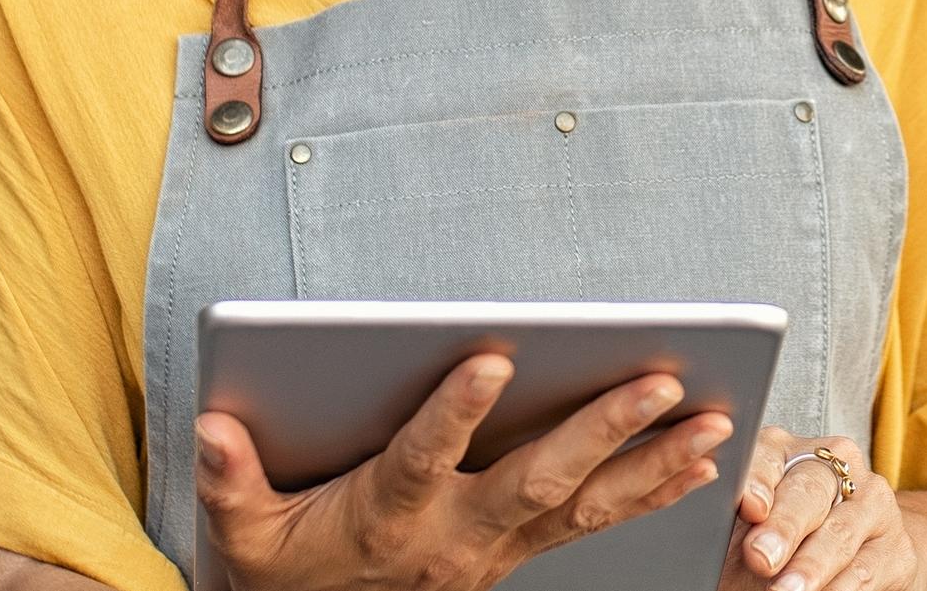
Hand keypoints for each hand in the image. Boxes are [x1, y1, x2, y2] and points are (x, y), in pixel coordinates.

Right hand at [195, 355, 732, 590]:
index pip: (423, 459)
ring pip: (585, 502)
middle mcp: (455, 535)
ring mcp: (497, 548)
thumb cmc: (284, 568)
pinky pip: (597, 521)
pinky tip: (703, 460)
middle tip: (660, 383)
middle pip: (535, 480)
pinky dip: (653, 491)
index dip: (454, 413)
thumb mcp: (241, 533)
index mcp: (387, 518)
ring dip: (653, 462)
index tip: (490, 358)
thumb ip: (229, 480)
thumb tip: (211, 427)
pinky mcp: (523, 551)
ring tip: (715, 419)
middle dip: (601, 430)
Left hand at [728, 428, 926, 590]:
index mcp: (788, 452)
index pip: (770, 454)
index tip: (749, 506)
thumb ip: (731, 526)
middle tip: (761, 557)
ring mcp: (871, 504)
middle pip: (809, 489)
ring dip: (811, 565)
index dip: (759, 478)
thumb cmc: (782, 546)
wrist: (848, 566)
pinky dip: (839, 588)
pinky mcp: (895, 546)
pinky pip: (865, 569)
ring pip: (839, 532)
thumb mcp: (748, 532)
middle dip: (784, 526)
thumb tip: (704, 531)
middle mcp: (836, 467)